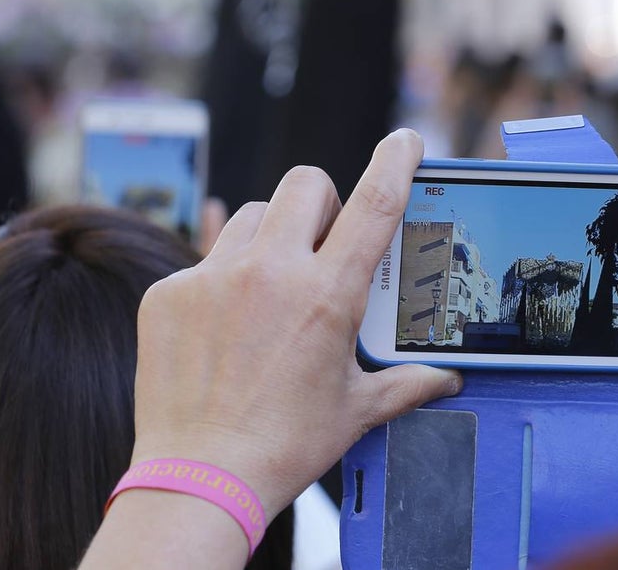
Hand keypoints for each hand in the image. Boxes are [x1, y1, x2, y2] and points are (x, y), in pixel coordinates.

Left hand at [131, 129, 462, 515]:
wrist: (198, 479)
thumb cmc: (284, 446)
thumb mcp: (355, 409)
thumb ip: (406, 382)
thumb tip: (447, 378)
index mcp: (327, 296)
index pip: (374, 205)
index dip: (395, 162)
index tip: (406, 139)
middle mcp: (270, 274)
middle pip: (304, 184)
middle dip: (321, 202)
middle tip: (323, 242)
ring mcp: (213, 278)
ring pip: (252, 216)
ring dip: (271, 236)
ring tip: (270, 289)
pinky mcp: (170, 292)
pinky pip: (205, 260)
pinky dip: (222, 281)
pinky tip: (224, 329)